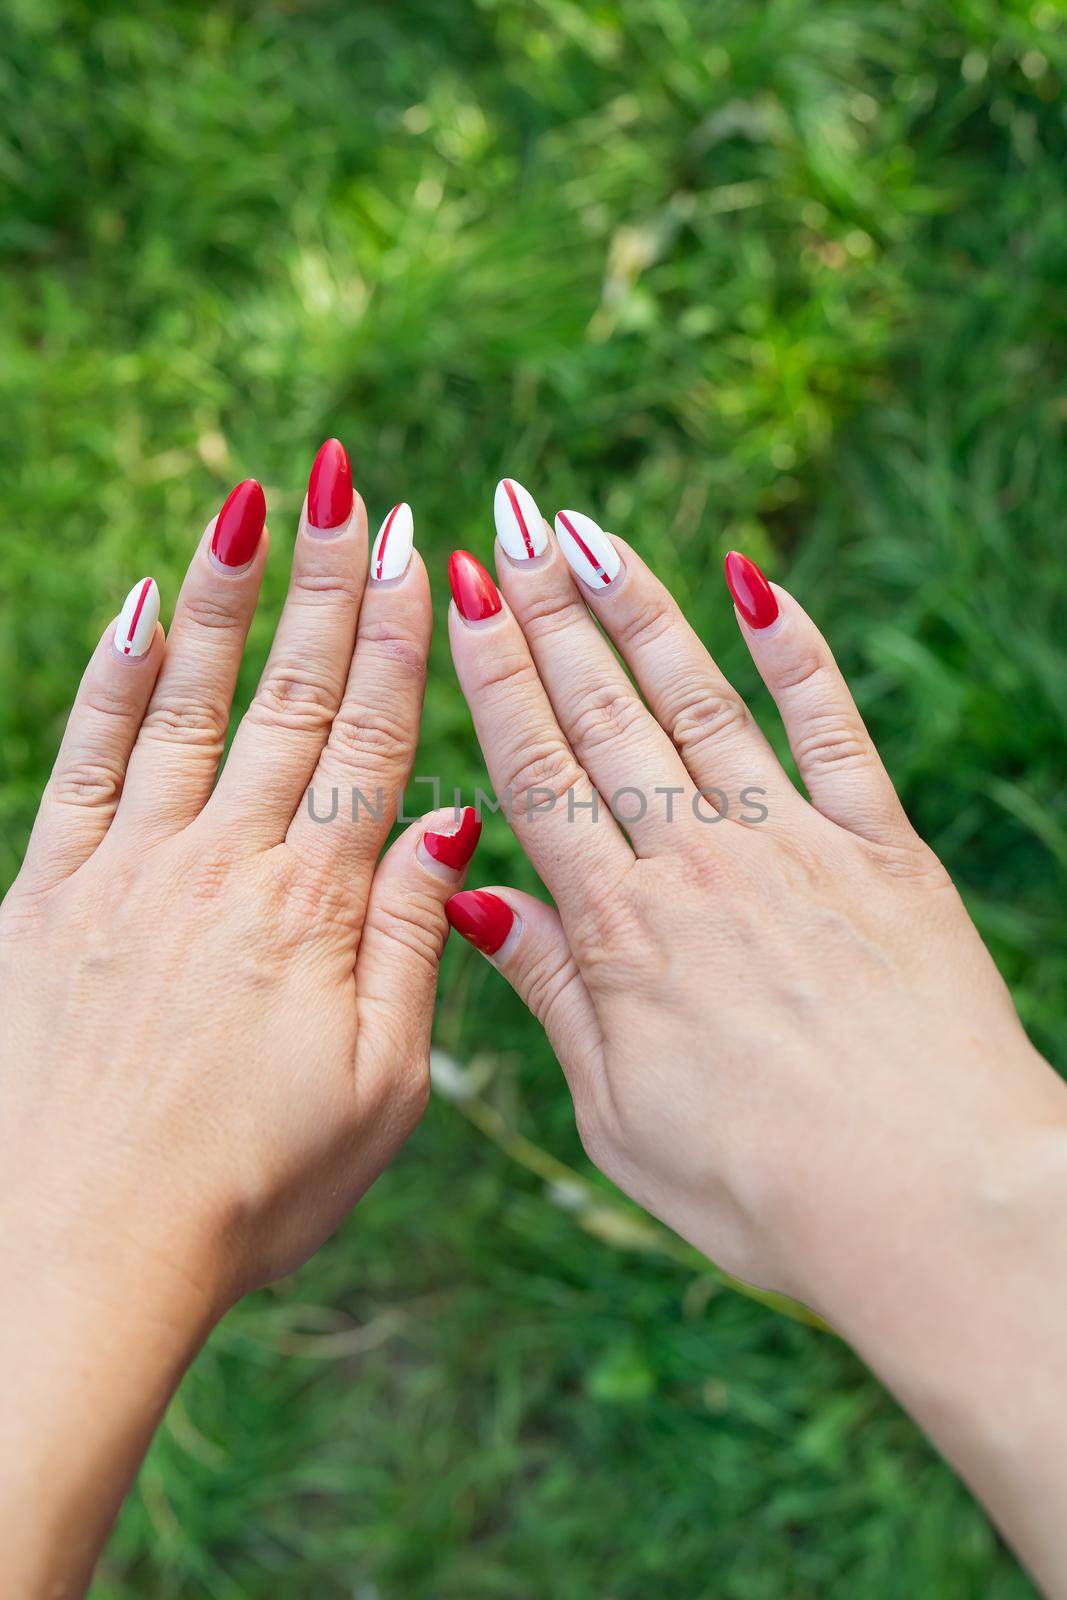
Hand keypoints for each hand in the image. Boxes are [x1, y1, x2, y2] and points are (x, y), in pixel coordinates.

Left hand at [0, 446, 478, 1593]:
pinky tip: (144, 611)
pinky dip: (117, 679)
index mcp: (315, 911)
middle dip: (328, 584)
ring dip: (227, 599)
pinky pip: (88, 758)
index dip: (398, 642)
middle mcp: (222, 865)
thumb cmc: (246, 1192)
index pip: (370, 744)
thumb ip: (412, 946)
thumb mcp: (377, 1093)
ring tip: (254, 505)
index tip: (419, 554)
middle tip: (352, 487)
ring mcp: (127, 869)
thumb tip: (450, 824)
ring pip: (190, 704)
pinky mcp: (49, 890)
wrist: (74, 1254)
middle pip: (291, 700)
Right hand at [446, 482, 1066, 1590]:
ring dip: (638, 608)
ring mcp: (794, 844)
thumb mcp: (618, 1116)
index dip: (491, 674)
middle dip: (545, 609)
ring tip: (588, 530)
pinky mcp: (883, 850)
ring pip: (698, 699)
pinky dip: (795, 651)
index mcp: (621, 931)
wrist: (935, 1203)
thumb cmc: (764, 1189)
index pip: (536, 771)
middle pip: (603, 714)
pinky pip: (832, 727)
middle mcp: (698, 863)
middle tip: (505, 515)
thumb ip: (551, 992)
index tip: (457, 591)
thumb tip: (473, 892)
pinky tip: (756, 582)